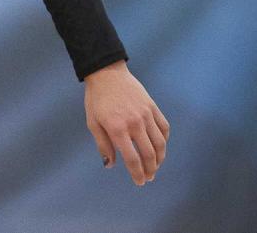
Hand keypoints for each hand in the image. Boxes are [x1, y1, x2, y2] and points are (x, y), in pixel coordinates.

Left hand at [84, 60, 168, 185]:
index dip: (137, 174)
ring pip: (160, 143)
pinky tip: (160, 147)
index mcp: (117, 128)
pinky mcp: (153, 107)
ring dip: (160, 159)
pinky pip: (164, 128)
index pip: (132, 159)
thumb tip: (110, 165)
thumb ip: (103, 145)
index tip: (140, 182)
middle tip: (149, 177)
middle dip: (150, 170)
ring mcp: (146, 114)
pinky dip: (164, 140)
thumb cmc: (96, 99)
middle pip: (149, 154)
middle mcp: (135, 123)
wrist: (107, 73)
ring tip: (155, 166)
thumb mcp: (92, 123)